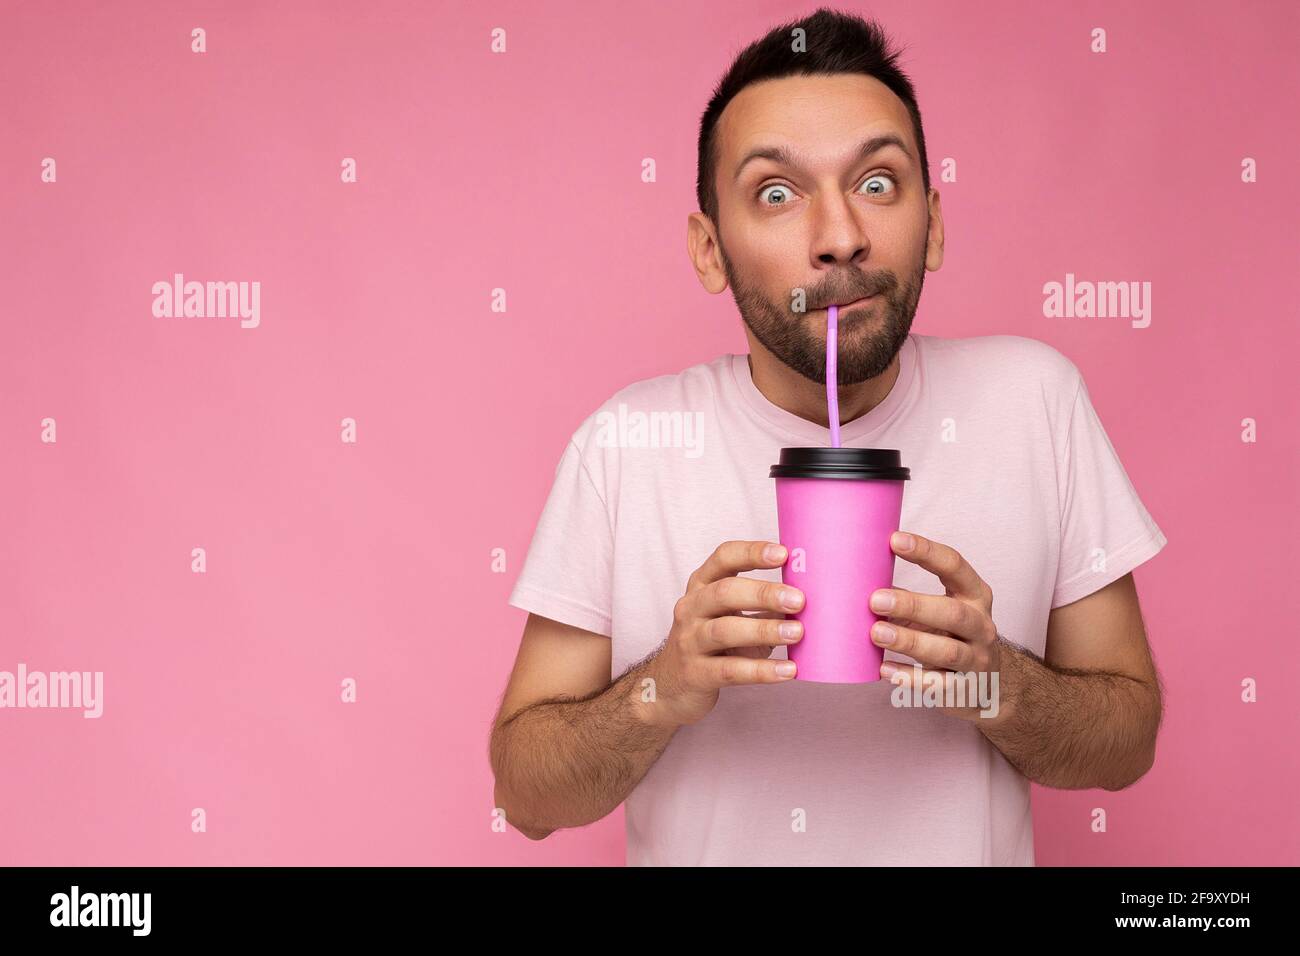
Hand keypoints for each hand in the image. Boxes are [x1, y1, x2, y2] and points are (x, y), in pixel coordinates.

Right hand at [642, 540, 804, 728]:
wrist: (669, 686)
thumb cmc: (711, 644)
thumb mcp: (728, 615)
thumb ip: (761, 606)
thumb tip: (811, 600)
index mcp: (702, 585)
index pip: (723, 558)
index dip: (752, 553)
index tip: (784, 553)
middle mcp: (691, 608)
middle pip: (724, 592)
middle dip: (763, 593)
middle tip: (798, 599)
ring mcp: (689, 641)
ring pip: (725, 630)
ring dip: (764, 630)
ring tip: (797, 633)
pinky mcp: (695, 674)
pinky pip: (730, 670)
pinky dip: (761, 670)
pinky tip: (787, 670)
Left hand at [870, 531, 1004, 721]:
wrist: (986, 686)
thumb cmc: (949, 636)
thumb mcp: (938, 610)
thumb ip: (906, 598)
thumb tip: (856, 584)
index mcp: (975, 594)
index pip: (955, 566)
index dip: (926, 552)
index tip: (893, 540)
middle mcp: (981, 625)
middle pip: (952, 613)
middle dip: (913, 605)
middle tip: (875, 600)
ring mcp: (977, 659)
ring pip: (947, 650)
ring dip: (909, 641)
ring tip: (876, 633)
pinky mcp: (964, 689)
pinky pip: (937, 684)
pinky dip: (910, 677)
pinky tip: (884, 669)